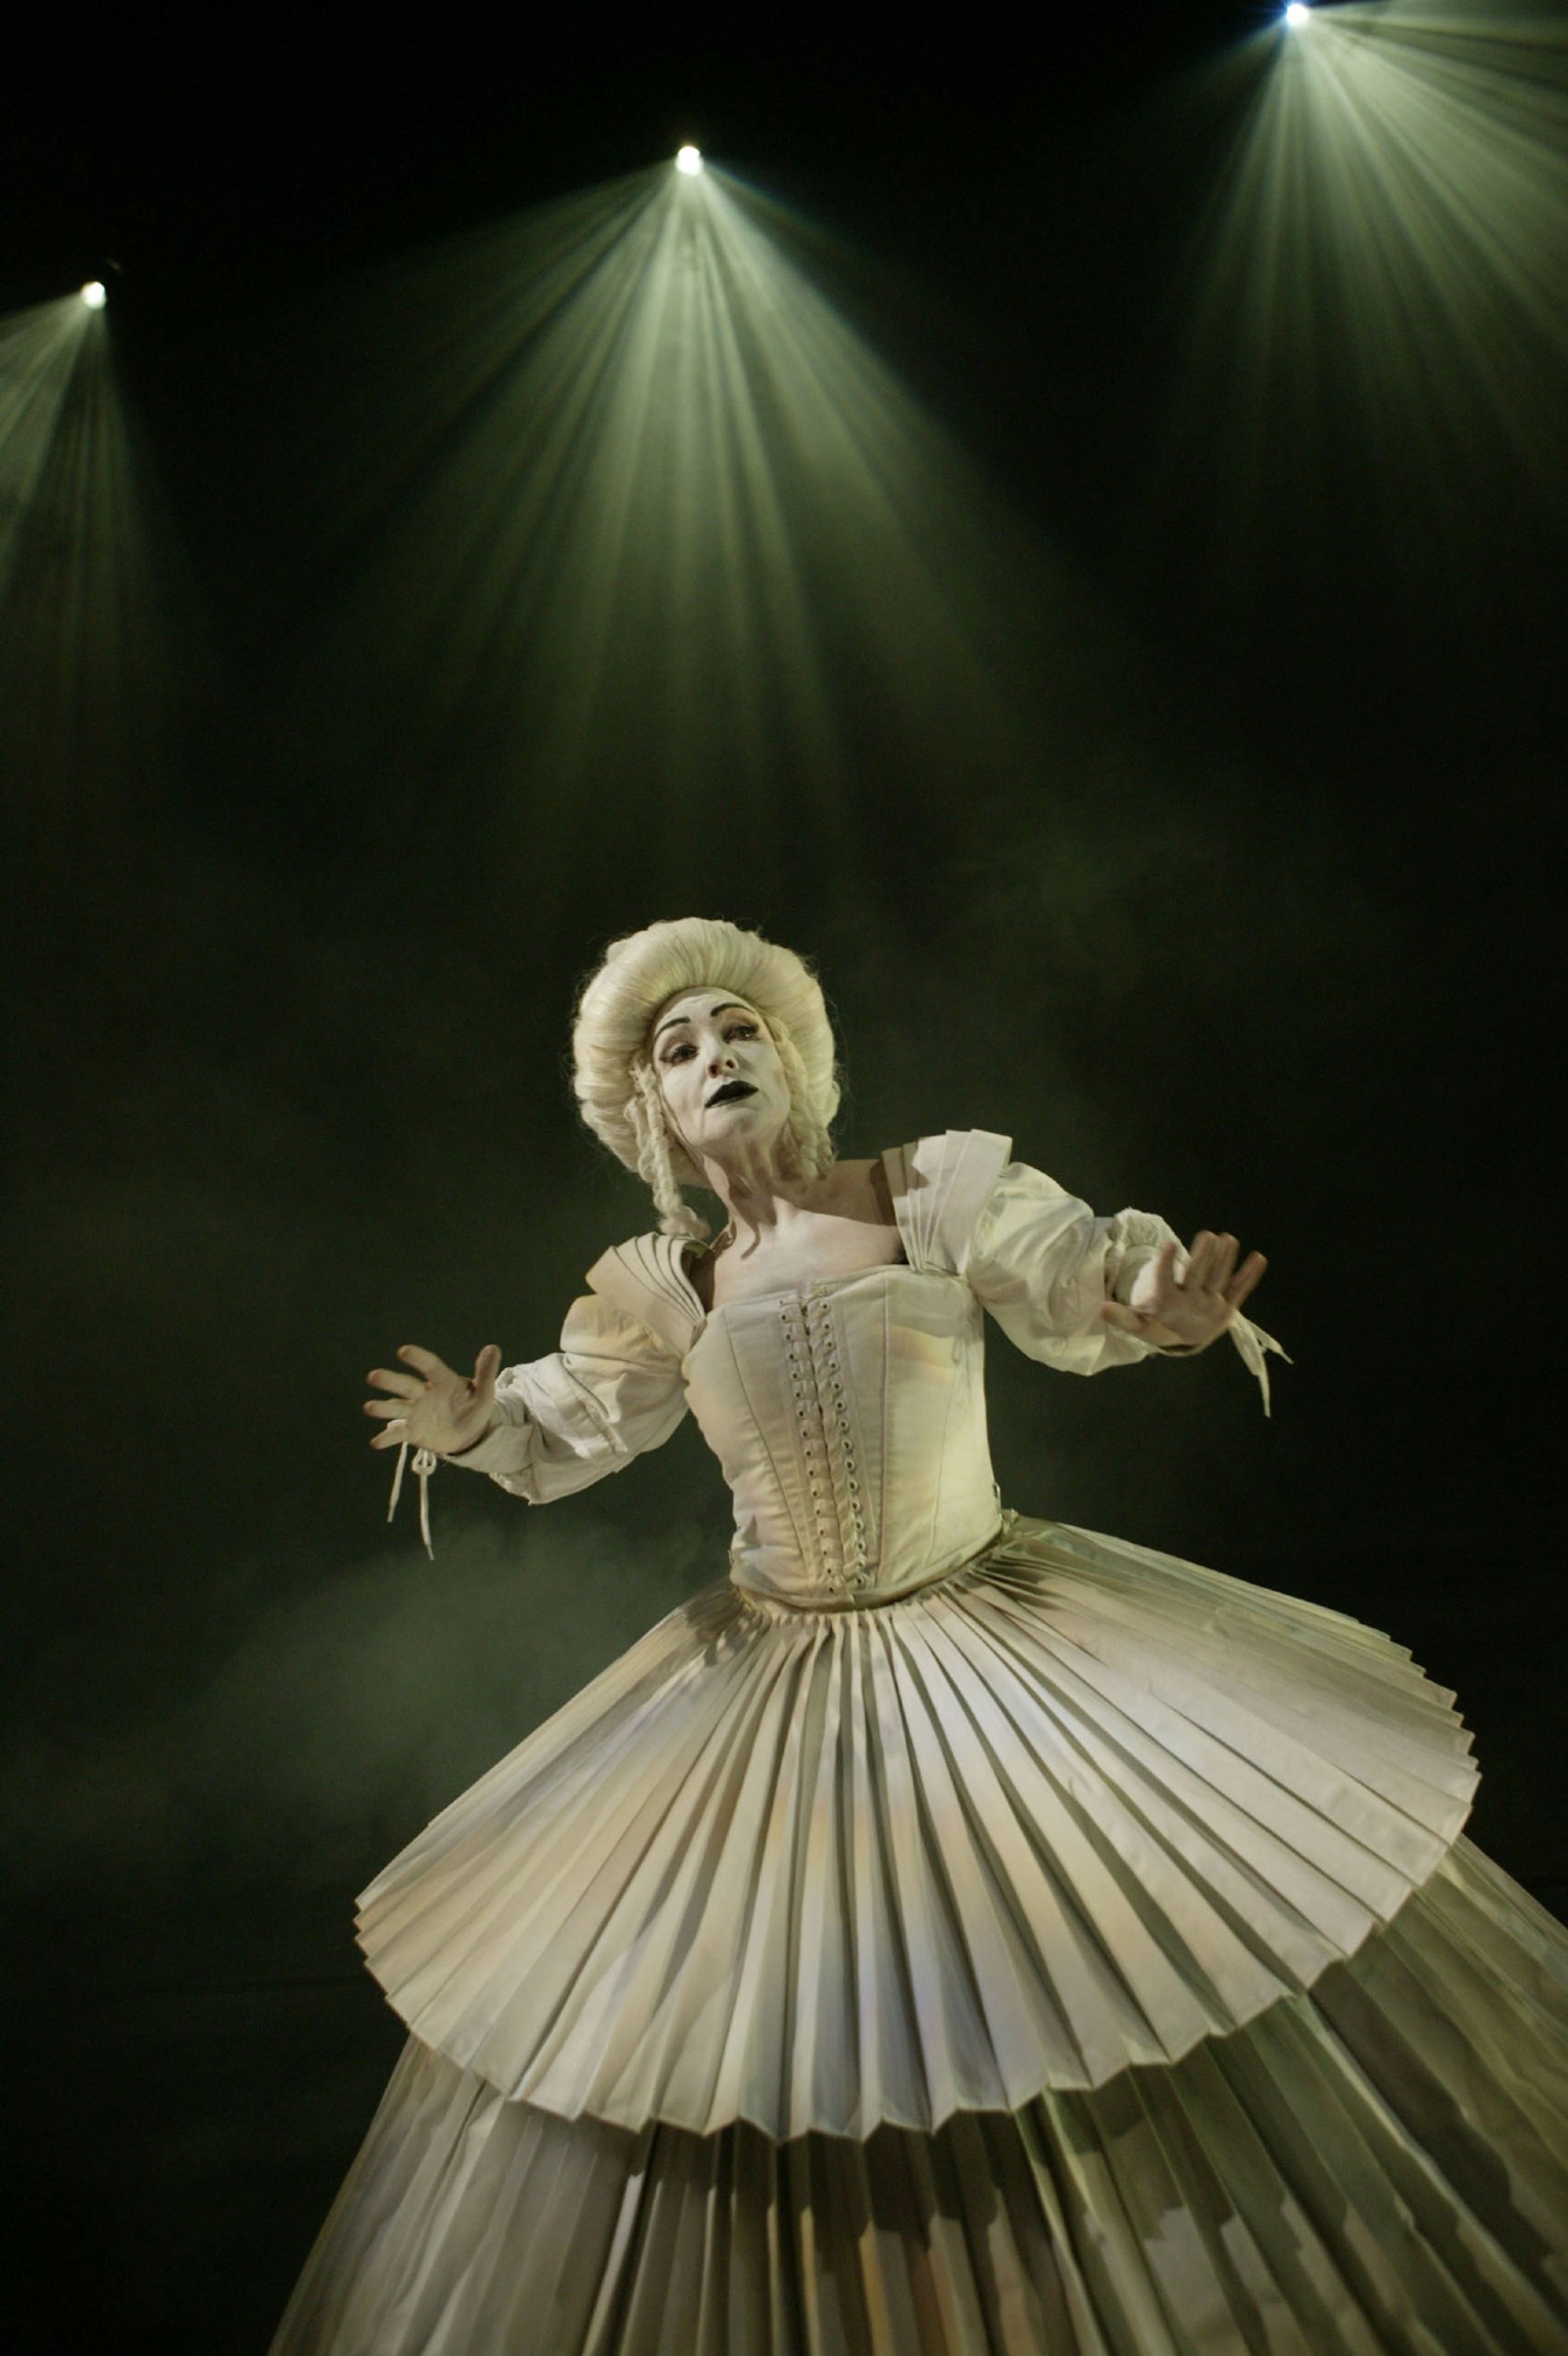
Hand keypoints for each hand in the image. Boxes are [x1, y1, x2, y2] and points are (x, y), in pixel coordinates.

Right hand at [365, 1343, 501, 1455]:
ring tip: (368, 1407)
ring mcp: (416, 1412)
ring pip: (397, 1408)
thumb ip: (486, 1372)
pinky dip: (387, 1437)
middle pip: (406, 1386)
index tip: (403, 1351)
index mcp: (442, 1381)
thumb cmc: (473, 1407)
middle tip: (373, 1376)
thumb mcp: (484, 1393)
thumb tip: (493, 1348)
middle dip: (391, 1381)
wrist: (468, 1433)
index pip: (430, 1367)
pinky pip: (399, 1433)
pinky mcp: (413, 1430)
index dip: (418, 1358)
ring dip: (383, 1408)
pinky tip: (375, 1442)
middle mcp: (424, 1394)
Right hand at [1098, 1231, 1265, 1352]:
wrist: (1186, 1344)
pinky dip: (1250, 1275)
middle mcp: (1192, 1305)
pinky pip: (1241, 1289)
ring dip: (1226, 1259)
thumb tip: (1100, 1308)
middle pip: (1197, 1277)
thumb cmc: (1159, 1326)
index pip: (1166, 1281)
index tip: (1169, 1244)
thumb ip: (1122, 1316)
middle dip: (1203, 1256)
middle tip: (1208, 1235)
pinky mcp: (1229, 1307)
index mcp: (1168, 1306)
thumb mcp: (1139, 1325)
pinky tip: (1259, 1258)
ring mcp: (1213, 1306)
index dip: (1167, 1263)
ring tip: (1229, 1239)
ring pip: (1220, 1280)